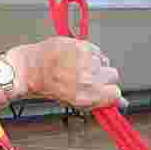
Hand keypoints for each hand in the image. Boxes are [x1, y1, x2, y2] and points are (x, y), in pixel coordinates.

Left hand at [4, 38, 124, 110]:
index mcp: (85, 96)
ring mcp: (84, 61)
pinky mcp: (81, 45)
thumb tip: (121, 103)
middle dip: (104, 77)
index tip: (106, 91)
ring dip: (95, 65)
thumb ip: (99, 102)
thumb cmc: (46, 85)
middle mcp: (86, 79)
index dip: (111, 92)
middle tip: (89, 77)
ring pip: (104, 62)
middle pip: (113, 75)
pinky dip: (89, 54)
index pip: (116, 94)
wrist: (29, 68)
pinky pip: (96, 50)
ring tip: (78, 66)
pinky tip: (76, 57)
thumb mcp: (73, 101)